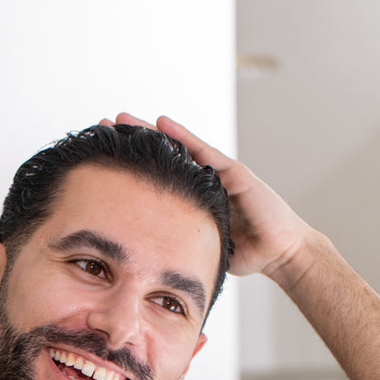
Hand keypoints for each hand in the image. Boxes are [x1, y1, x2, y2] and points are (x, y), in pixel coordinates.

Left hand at [101, 113, 317, 287]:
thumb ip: (175, 245)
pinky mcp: (235, 173)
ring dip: (150, 132)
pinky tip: (162, 123)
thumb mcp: (198, 247)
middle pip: (161, 156)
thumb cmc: (243, 252)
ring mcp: (219, 174)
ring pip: (179, 147)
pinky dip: (184, 136)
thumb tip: (140, 259)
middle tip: (102, 127)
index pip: (154, 177)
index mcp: (191, 198)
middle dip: (133, 141)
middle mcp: (202, 181)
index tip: (100, 156)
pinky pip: (205, 152)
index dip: (129, 166)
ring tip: (123, 119)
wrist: (279, 253)